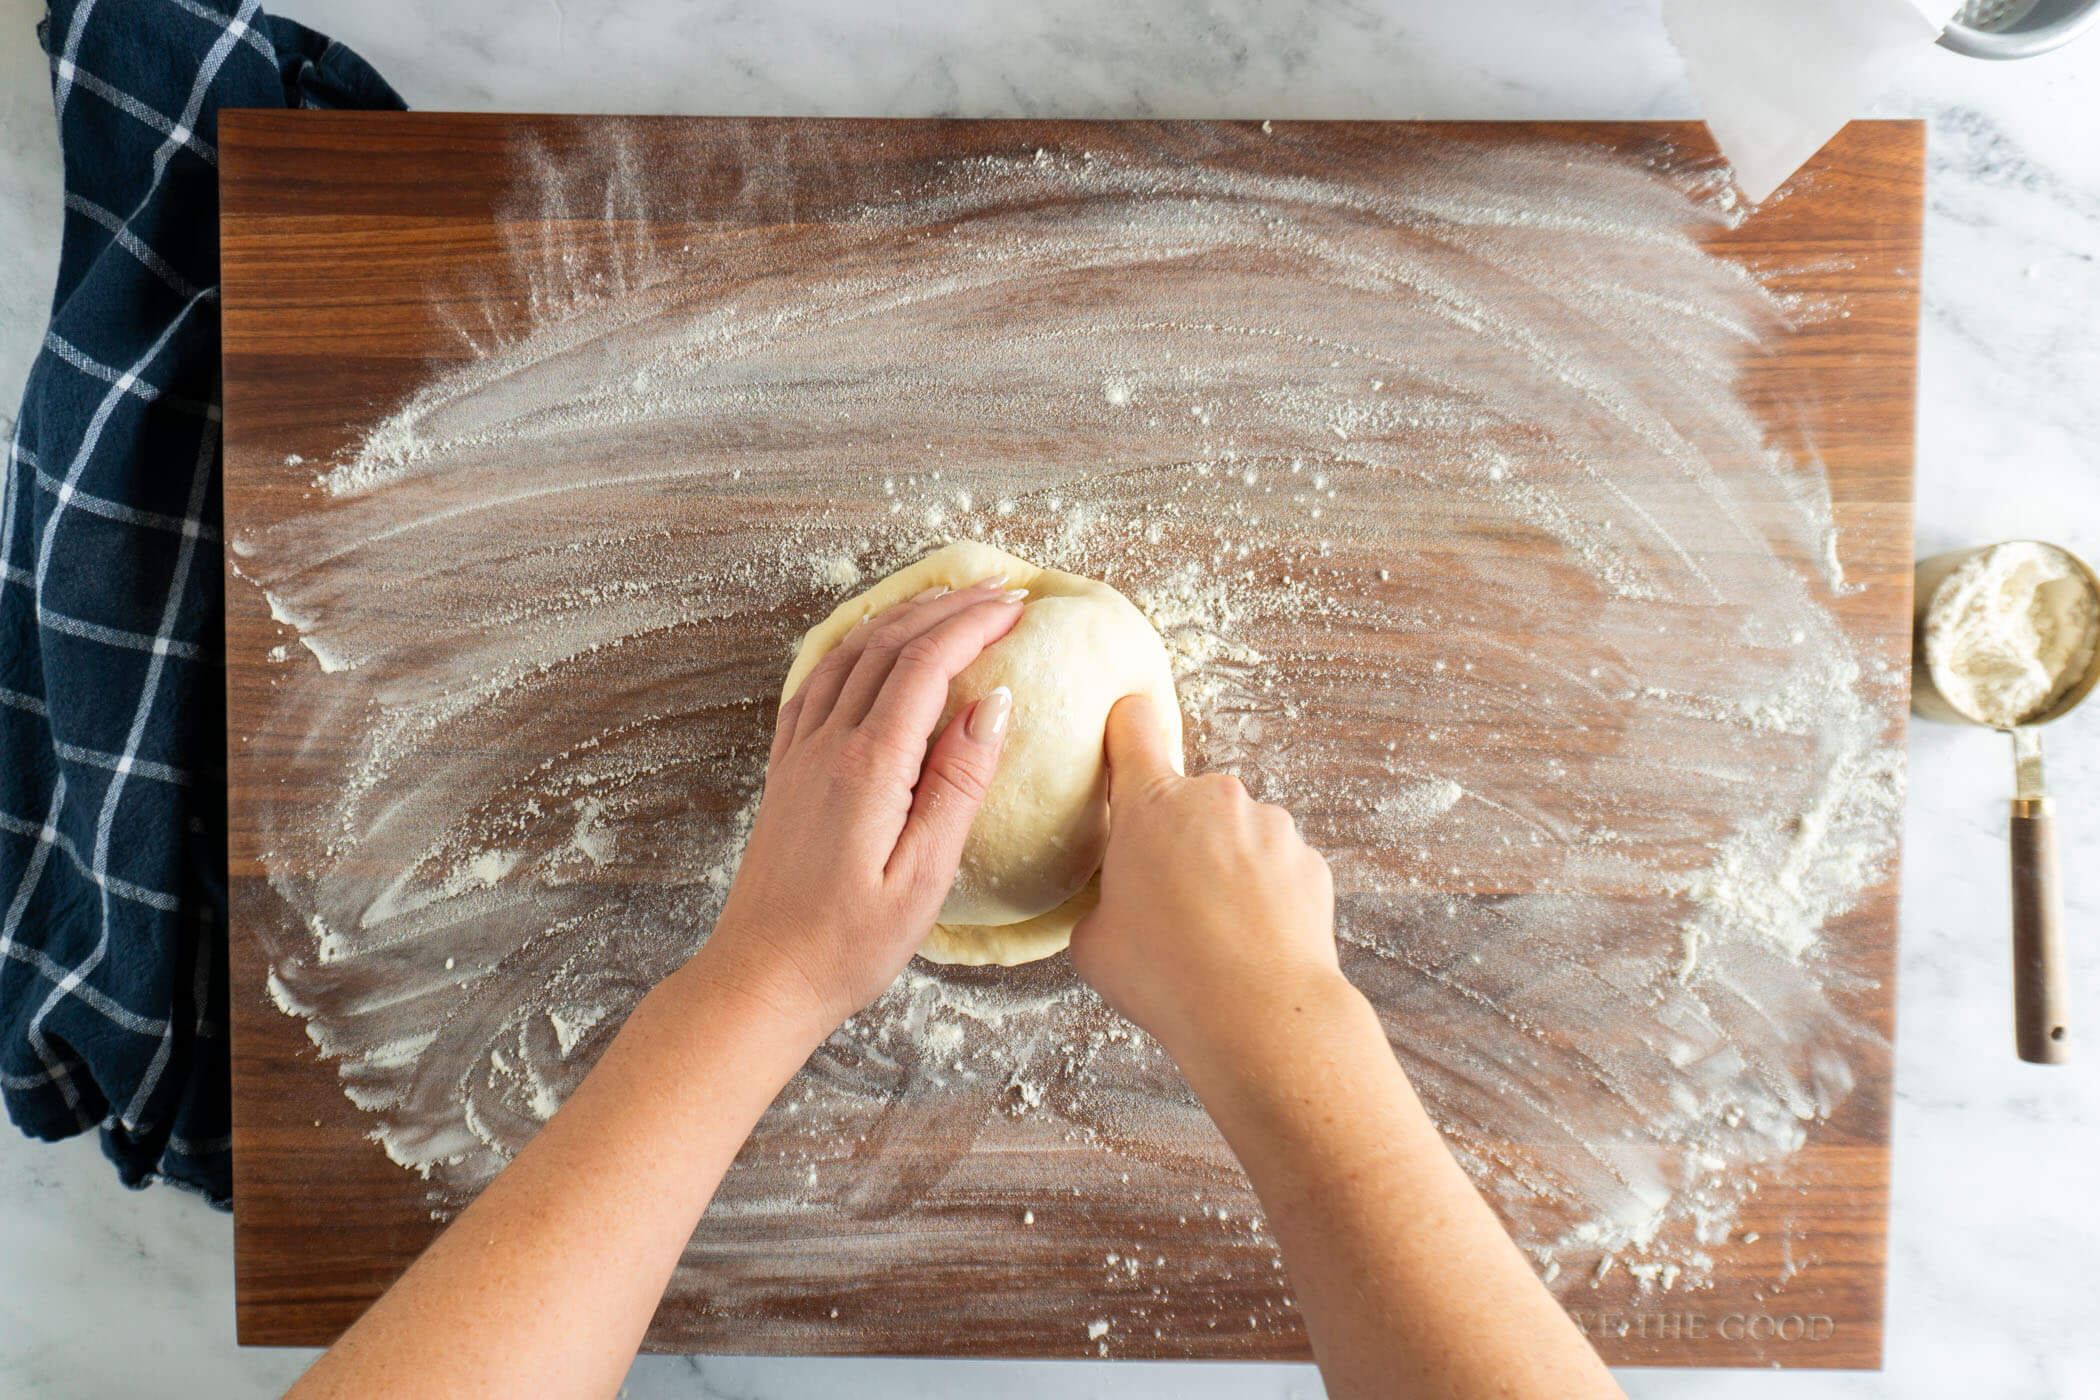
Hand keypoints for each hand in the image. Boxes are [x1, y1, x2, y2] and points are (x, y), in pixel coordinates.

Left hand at [692, 575, 1023, 1042]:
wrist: (763, 977)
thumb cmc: (848, 945)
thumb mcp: (924, 877)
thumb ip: (959, 785)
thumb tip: (994, 705)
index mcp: (867, 767)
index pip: (924, 666)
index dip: (972, 625)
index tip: (1016, 608)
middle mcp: (825, 746)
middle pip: (887, 645)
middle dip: (946, 609)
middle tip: (998, 594)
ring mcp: (798, 754)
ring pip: (848, 654)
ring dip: (901, 618)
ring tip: (947, 603)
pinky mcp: (785, 770)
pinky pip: (817, 683)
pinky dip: (854, 648)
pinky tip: (871, 648)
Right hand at [1069, 694, 1343, 1063]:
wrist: (1259, 1016)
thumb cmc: (1165, 976)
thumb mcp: (1094, 943)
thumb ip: (1102, 904)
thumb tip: (1116, 909)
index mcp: (1151, 805)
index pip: (1133, 729)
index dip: (1126, 726)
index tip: (1126, 726)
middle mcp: (1216, 800)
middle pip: (1188, 803)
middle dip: (1179, 839)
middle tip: (1168, 901)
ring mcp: (1271, 827)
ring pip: (1237, 837)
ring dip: (1226, 868)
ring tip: (1214, 934)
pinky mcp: (1311, 862)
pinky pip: (1277, 868)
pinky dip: (1266, 895)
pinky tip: (1252, 941)